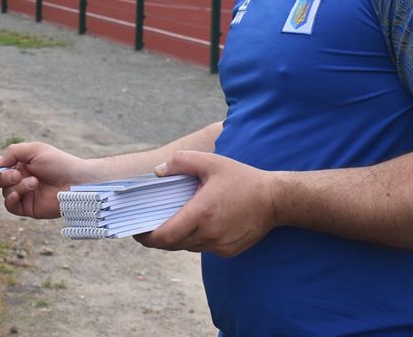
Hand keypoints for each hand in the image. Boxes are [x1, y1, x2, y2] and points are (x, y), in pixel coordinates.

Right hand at [0, 142, 87, 218]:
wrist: (75, 181)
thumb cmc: (58, 163)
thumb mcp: (35, 150)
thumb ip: (13, 152)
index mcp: (22, 165)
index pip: (2, 167)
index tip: (1, 166)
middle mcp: (22, 180)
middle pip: (0, 181)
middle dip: (6, 177)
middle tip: (19, 174)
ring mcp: (25, 194)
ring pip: (6, 193)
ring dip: (17, 187)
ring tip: (34, 183)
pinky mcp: (28, 208)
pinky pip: (10, 207)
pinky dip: (10, 200)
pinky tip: (17, 195)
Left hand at [134, 151, 277, 256]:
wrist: (276, 199)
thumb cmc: (242, 179)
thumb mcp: (211, 162)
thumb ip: (181, 162)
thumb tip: (158, 172)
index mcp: (202, 213)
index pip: (165, 236)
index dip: (147, 237)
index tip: (136, 231)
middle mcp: (210, 234)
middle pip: (173, 244)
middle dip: (158, 236)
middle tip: (148, 225)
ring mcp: (220, 245)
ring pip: (188, 246)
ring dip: (177, 237)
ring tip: (173, 220)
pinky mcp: (229, 251)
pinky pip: (203, 248)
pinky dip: (195, 238)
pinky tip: (198, 223)